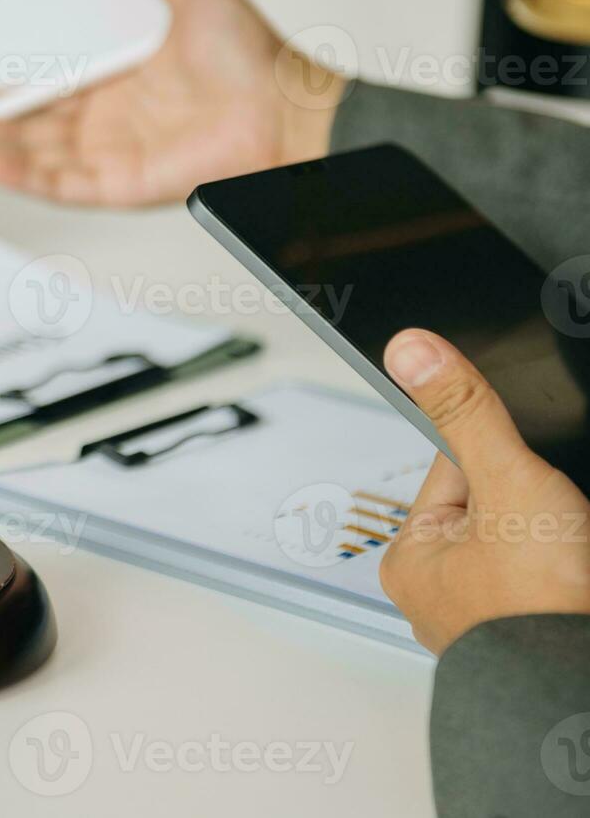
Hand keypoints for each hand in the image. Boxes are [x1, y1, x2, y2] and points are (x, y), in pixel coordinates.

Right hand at [0, 0, 344, 206]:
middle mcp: (109, 132)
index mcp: (117, 93)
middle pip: (25, 135)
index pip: (43, 103)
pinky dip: (12, 173)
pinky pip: (54, 183)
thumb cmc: (258, 60)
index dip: (0, 103)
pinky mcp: (118, 187)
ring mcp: (111, 162)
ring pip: (28, 160)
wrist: (289, 107)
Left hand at [378, 329, 589, 654]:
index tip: (530, 482)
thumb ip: (467, 413)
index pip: (455, 469)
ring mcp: (491, 622)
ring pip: (535, 542)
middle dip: (541, 505)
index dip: (505, 460)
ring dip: (563, 538)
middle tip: (560, 536)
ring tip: (572, 558)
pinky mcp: (536, 635)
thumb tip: (411, 350)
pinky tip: (580, 572)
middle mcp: (441, 596)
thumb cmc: (545, 605)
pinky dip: (572, 568)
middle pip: (501, 506)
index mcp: (411, 560)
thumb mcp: (509, 481)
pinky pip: (556, 578)